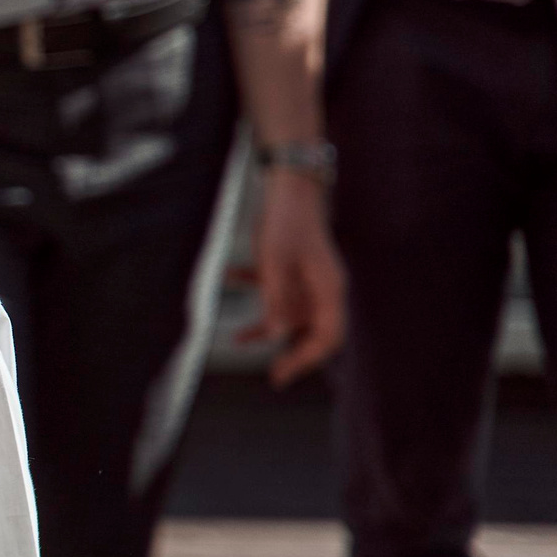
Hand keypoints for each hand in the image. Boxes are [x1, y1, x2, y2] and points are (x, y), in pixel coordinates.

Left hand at [236, 171, 344, 386]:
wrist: (287, 181)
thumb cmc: (286, 221)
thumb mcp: (276, 262)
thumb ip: (276, 299)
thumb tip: (276, 333)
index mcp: (329, 289)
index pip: (328, 337)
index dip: (307, 360)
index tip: (282, 375)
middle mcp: (323, 286)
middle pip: (312, 330)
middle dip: (291, 352)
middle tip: (272, 375)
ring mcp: (308, 275)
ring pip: (291, 311)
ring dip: (266, 325)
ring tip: (238, 339)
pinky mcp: (291, 262)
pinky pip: (275, 286)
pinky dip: (253, 287)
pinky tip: (227, 276)